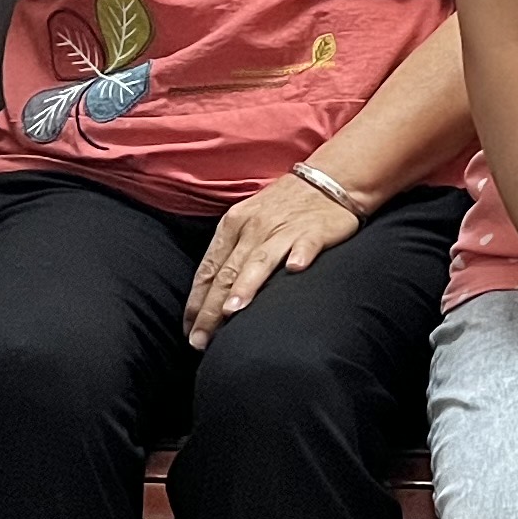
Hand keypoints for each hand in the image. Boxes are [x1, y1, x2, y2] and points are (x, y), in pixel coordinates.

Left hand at [187, 173, 359, 347]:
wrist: (329, 179)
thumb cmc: (285, 206)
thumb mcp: (249, 222)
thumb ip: (232, 255)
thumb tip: (211, 297)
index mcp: (233, 225)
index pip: (208, 270)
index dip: (197, 303)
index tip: (188, 332)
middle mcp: (253, 228)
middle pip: (227, 272)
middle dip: (212, 309)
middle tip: (201, 339)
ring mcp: (284, 229)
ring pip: (260, 260)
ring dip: (245, 285)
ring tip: (233, 310)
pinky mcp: (315, 230)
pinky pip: (305, 243)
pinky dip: (300, 255)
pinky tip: (295, 269)